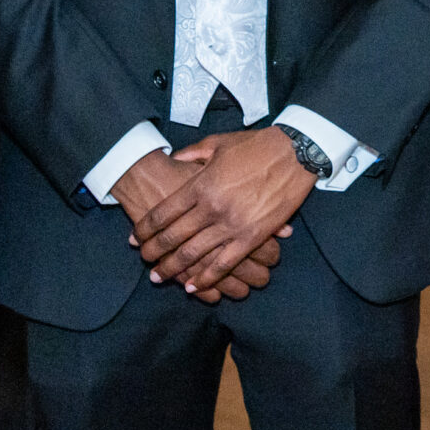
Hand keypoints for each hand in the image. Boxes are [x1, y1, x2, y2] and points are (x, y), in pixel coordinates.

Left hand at [137, 127, 312, 298]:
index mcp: (200, 184)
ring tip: (159, 277)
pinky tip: (193, 286)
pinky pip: (224, 263)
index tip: (134, 238)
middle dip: (154, 252)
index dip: (146, 228)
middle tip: (144, 261)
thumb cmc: (256, 145)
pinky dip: (206, 277)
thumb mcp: (218, 143)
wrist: (295, 152)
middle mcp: (211, 208)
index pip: (163, 213)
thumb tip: (173, 158)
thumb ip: (191, 154)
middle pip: (173, 237)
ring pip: (194, 254)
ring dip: (173, 268)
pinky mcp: (252, 237)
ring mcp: (231, 224)